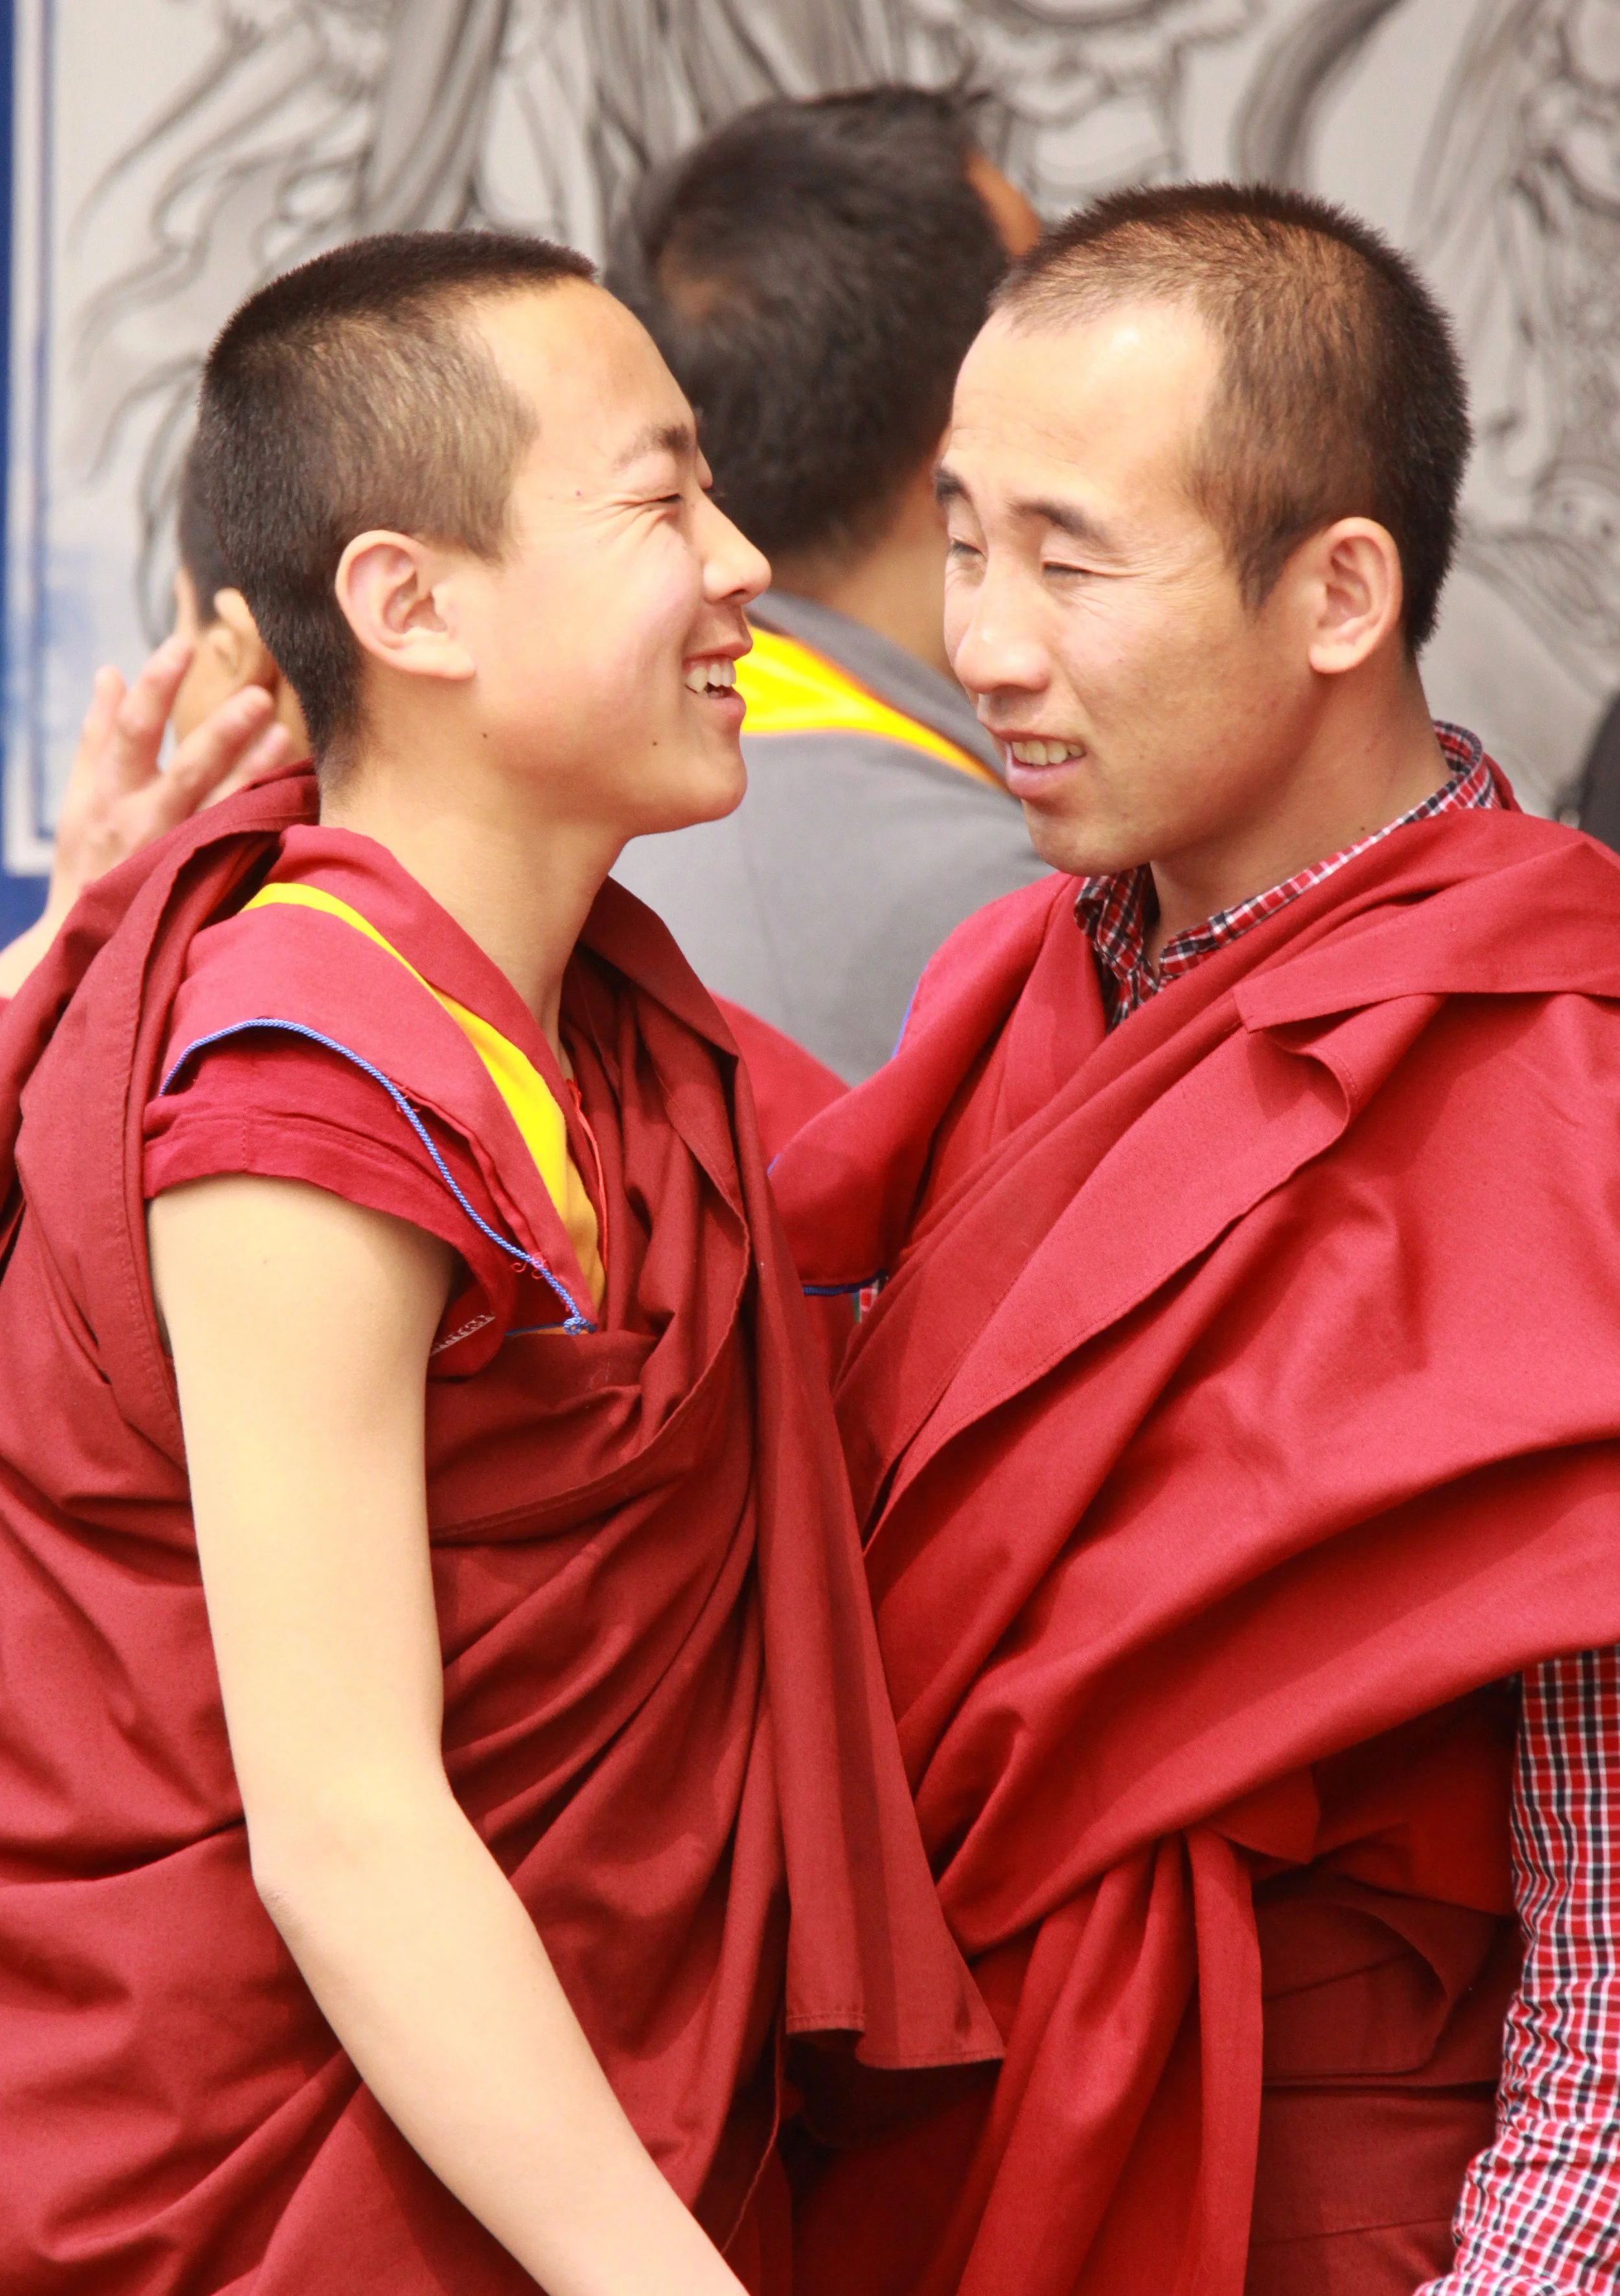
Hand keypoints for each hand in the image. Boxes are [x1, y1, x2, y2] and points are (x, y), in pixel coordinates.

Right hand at [0, 635, 295, 998]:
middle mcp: (144, 823)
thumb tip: (110, 673)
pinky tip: (295, 793)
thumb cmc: (87, 857)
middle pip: (188, 768)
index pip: (132, 729)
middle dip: (222, 730)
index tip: (181, 644)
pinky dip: (266, 819)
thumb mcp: (79, 794)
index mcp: (108, 793)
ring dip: (256, 771)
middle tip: (257, 694)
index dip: (155, 684)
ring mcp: (177, 855)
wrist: (87, 941)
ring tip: (286, 736)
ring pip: (223, 807)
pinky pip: (240, 846)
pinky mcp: (203, 883)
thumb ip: (99, 733)